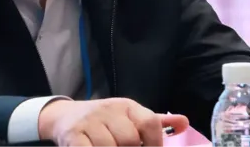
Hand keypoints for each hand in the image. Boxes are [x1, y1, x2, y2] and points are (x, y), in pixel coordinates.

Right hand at [39, 98, 188, 146]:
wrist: (65, 117)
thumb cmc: (104, 121)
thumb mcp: (129, 117)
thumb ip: (155, 122)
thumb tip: (185, 123)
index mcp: (127, 106)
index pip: (150, 123)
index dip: (155, 144)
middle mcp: (109, 110)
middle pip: (130, 139)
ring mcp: (89, 122)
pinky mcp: (73, 136)